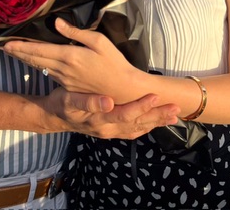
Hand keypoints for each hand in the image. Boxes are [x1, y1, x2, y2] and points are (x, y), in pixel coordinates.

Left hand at [5, 19, 136, 102]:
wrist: (123, 91)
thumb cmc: (114, 63)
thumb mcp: (99, 41)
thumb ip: (76, 33)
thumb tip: (56, 24)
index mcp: (70, 56)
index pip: (39, 50)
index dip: (21, 47)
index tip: (5, 43)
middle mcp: (63, 70)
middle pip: (34, 60)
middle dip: (17, 53)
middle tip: (1, 47)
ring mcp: (65, 80)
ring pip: (39, 67)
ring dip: (25, 59)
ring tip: (13, 52)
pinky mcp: (69, 86)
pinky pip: (48, 73)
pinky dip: (37, 65)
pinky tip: (32, 61)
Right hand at [45, 87, 179, 139]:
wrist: (53, 116)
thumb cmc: (61, 103)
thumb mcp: (69, 100)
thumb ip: (88, 102)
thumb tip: (108, 102)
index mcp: (100, 120)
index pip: (126, 114)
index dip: (142, 106)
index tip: (156, 96)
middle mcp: (108, 129)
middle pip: (137, 124)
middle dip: (157, 116)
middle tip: (176, 108)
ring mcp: (110, 132)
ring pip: (137, 129)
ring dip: (155, 122)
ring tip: (173, 116)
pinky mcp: (110, 131)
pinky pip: (132, 131)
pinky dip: (145, 127)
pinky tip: (155, 123)